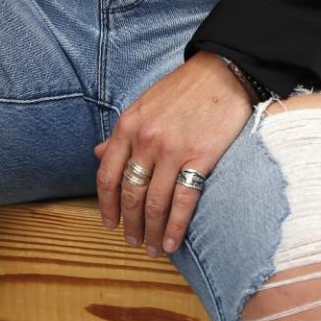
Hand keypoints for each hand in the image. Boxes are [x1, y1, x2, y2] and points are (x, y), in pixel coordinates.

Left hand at [93, 51, 253, 256]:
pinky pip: (183, 200)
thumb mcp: (143, 104)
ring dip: (150, 231)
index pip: (108, 175)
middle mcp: (146, 140)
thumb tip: (98, 153)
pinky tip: (171, 241)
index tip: (109, 223)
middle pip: (130, 193)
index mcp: (128, 126)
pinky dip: (175, 226)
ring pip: (154, 202)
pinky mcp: (200, 158)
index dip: (106, 205)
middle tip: (132, 242)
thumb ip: (122, 133)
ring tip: (151, 248)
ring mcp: (172, 150)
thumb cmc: (182, 88)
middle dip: (129, 223)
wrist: (222, 72)